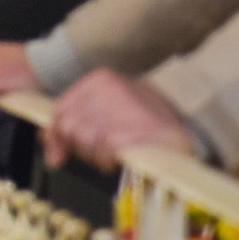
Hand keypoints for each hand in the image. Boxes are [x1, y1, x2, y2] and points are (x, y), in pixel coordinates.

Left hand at [45, 70, 196, 171]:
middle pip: (69, 127)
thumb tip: (50, 152)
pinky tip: (123, 156)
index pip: (60, 109)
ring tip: (117, 150)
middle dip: (80, 145)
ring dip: (96, 154)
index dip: (56, 135)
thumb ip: (76, 123)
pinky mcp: (125, 132)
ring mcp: (117, 109)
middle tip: (102, 149)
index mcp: (100, 79)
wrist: (188, 130)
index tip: (59, 151)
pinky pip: (102, 153)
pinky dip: (109, 161)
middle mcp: (106, 89)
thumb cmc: (145, 122)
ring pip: (83, 141)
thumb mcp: (108, 112)